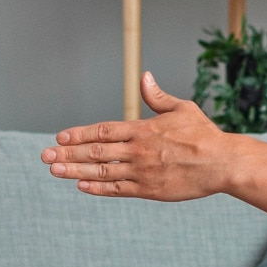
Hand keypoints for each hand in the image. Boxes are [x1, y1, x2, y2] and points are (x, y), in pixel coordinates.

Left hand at [41, 71, 239, 199]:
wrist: (222, 163)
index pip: (102, 131)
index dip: (79, 134)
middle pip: (95, 152)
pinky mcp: (149, 190)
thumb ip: (157, 97)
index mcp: (142, 130)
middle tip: (45, 156)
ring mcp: (142, 172)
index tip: (60, 138)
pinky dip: (98, 188)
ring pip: (102, 171)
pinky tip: (81, 186)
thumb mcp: (181, 109)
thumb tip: (145, 77)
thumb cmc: (204, 134)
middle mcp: (137, 151)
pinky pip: (118, 190)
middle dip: (67, 154)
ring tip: (55, 171)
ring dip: (75, 171)